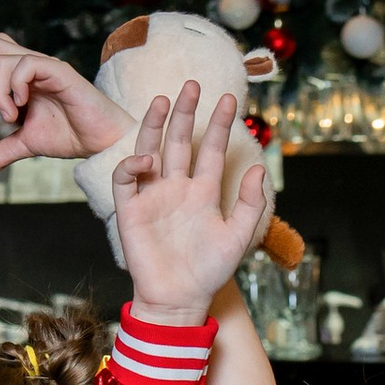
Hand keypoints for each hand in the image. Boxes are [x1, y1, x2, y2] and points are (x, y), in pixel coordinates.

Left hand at [0, 33, 130, 175]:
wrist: (101, 142)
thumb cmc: (70, 136)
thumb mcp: (27, 144)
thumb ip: (2, 152)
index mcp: (20, 76)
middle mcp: (30, 66)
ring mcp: (44, 66)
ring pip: (2, 52)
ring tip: (9, 114)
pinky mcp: (59, 71)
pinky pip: (26, 63)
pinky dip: (15, 85)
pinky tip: (22, 107)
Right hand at [113, 80, 269, 320]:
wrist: (179, 300)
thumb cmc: (209, 273)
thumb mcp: (238, 238)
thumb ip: (249, 204)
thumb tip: (258, 168)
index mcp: (204, 193)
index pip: (211, 150)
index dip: (219, 125)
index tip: (228, 100)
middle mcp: (178, 188)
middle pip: (181, 141)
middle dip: (186, 113)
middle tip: (194, 85)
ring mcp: (153, 196)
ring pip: (151, 149)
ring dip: (156, 125)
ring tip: (165, 100)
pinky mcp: (130, 209)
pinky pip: (126, 178)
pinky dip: (133, 164)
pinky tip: (148, 159)